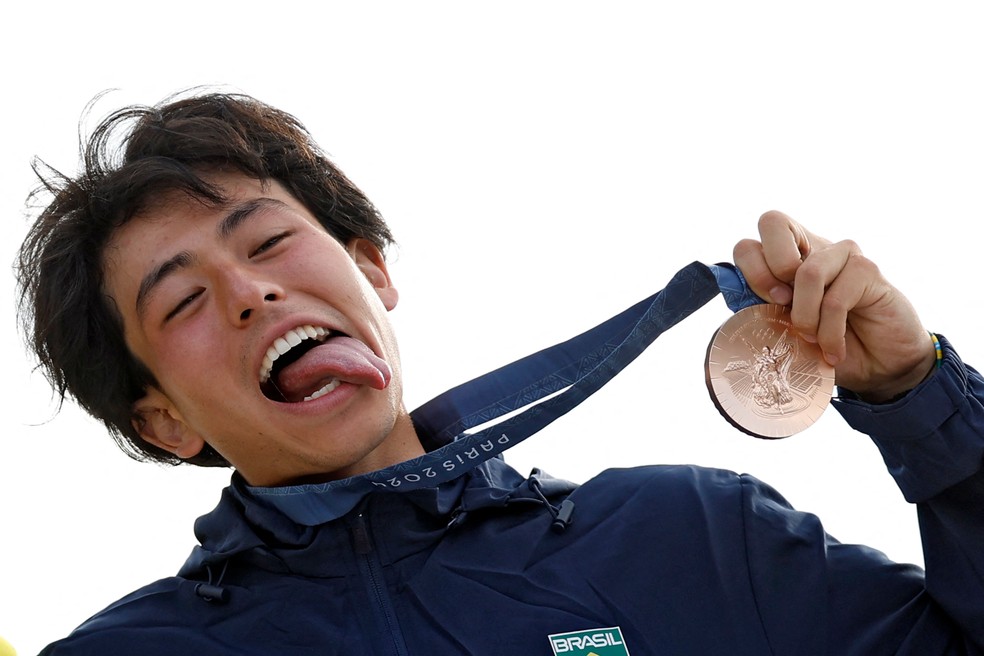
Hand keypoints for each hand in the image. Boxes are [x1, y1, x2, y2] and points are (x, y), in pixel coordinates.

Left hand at [733, 211, 936, 401]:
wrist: (877, 365)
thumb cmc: (825, 344)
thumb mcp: (785, 329)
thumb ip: (761, 308)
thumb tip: (736, 294)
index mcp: (785, 258)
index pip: (749, 244)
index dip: (750, 273)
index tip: (767, 305)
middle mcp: (811, 246)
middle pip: (771, 221)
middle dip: (768, 271)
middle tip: (782, 306)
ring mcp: (842, 253)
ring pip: (808, 272)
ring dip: (805, 318)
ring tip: (813, 341)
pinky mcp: (868, 269)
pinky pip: (836, 299)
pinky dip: (830, 333)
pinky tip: (834, 350)